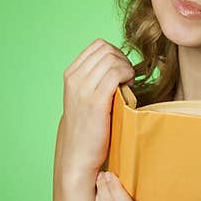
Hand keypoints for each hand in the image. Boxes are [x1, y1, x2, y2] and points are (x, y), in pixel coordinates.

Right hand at [58, 38, 136, 178]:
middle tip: (128, 78)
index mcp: (71, 74)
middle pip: (106, 49)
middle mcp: (74, 78)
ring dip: (126, 68)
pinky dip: (127, 75)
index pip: (98, 45)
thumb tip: (119, 61)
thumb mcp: (86, 96)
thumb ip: (95, 78)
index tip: (122, 70)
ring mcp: (83, 89)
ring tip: (128, 84)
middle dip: (123, 59)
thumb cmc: (89, 127)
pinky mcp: (95, 101)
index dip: (116, 53)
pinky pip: (115, 73)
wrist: (79, 154)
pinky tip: (129, 88)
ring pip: (112, 59)